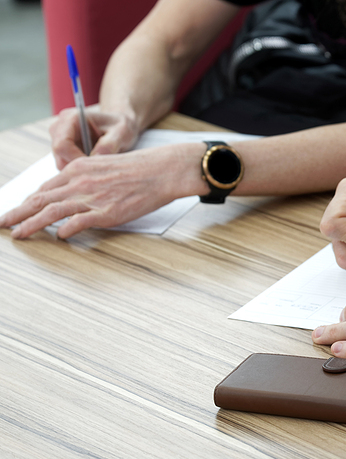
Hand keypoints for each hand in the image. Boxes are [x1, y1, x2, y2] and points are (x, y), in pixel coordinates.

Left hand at [0, 142, 206, 238]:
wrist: (161, 170)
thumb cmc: (139, 169)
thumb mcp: (105, 166)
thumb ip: (86, 179)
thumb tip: (74, 194)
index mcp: (78, 169)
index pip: (45, 188)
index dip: (28, 201)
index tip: (18, 210)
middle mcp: (80, 182)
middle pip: (40, 199)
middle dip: (18, 213)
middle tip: (3, 223)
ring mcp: (92, 197)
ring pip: (51, 211)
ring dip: (31, 224)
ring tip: (18, 234)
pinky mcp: (106, 211)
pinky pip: (78, 222)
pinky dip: (65, 230)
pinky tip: (59, 237)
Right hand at [49, 106, 139, 167]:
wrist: (118, 127)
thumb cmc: (120, 126)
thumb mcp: (122, 132)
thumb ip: (109, 144)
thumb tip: (95, 158)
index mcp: (70, 118)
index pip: (62, 145)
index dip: (76, 160)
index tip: (96, 167)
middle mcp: (59, 128)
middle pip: (60, 157)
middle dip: (79, 167)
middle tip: (100, 167)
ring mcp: (58, 139)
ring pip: (62, 164)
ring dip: (80, 169)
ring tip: (99, 162)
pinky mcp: (62, 150)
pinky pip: (66, 166)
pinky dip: (80, 169)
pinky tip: (95, 163)